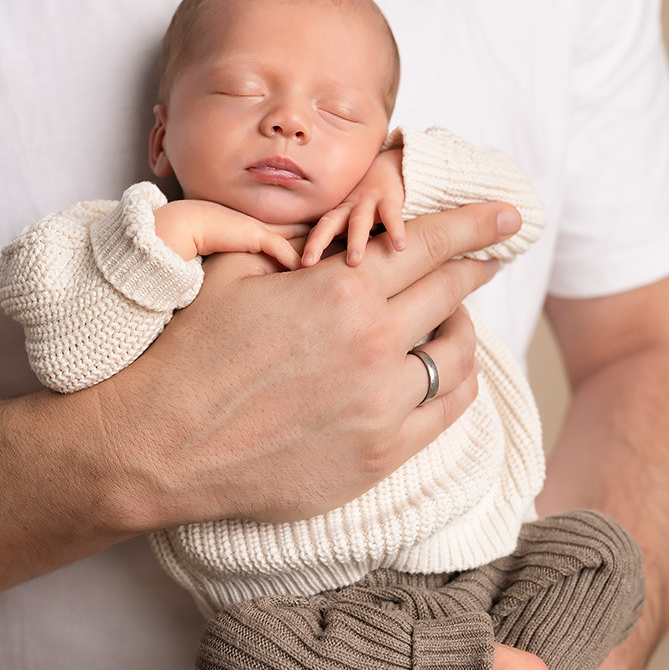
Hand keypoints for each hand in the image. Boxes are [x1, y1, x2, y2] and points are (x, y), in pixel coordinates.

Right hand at [97, 200, 521, 531]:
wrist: (162, 445)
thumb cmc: (191, 352)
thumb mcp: (232, 271)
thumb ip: (291, 241)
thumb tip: (330, 224)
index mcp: (339, 291)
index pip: (427, 244)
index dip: (473, 223)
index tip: (506, 214)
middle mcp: (372, 346)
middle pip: (451, 292)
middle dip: (476, 266)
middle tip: (490, 254)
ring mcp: (381, 406)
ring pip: (457, 356)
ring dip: (462, 327)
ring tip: (452, 316)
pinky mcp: (380, 455)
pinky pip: (447, 410)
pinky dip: (455, 381)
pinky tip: (443, 369)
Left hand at [301, 148, 405, 266]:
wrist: (393, 166)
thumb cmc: (370, 200)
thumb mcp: (353, 215)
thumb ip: (343, 235)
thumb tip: (329, 270)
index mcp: (339, 214)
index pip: (319, 230)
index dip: (308, 246)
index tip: (297, 265)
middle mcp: (349, 207)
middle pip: (329, 223)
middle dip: (317, 242)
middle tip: (307, 262)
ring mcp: (368, 200)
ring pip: (359, 221)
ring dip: (355, 241)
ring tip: (354, 262)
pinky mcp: (390, 198)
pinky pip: (392, 215)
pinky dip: (396, 230)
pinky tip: (400, 247)